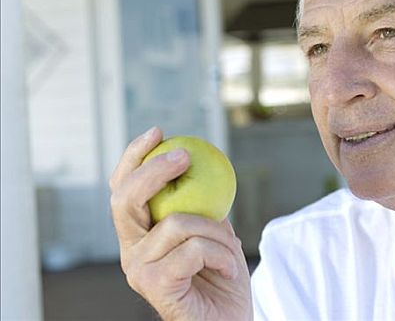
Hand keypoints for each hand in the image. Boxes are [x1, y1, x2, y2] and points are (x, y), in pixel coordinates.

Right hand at [109, 127, 251, 320]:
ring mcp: (139, 270)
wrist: (229, 320)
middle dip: (154, 170)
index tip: (158, 132)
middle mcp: (131, 250)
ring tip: (231, 248)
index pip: (123, 189)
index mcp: (140, 233)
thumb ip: (200, 203)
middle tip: (184, 157)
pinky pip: (193, 249)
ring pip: (176, 223)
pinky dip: (221, 254)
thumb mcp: (213, 230)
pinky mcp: (155, 286)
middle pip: (125, 199)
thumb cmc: (220, 275)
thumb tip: (200, 162)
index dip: (134, 157)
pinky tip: (230, 269)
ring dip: (216, 230)